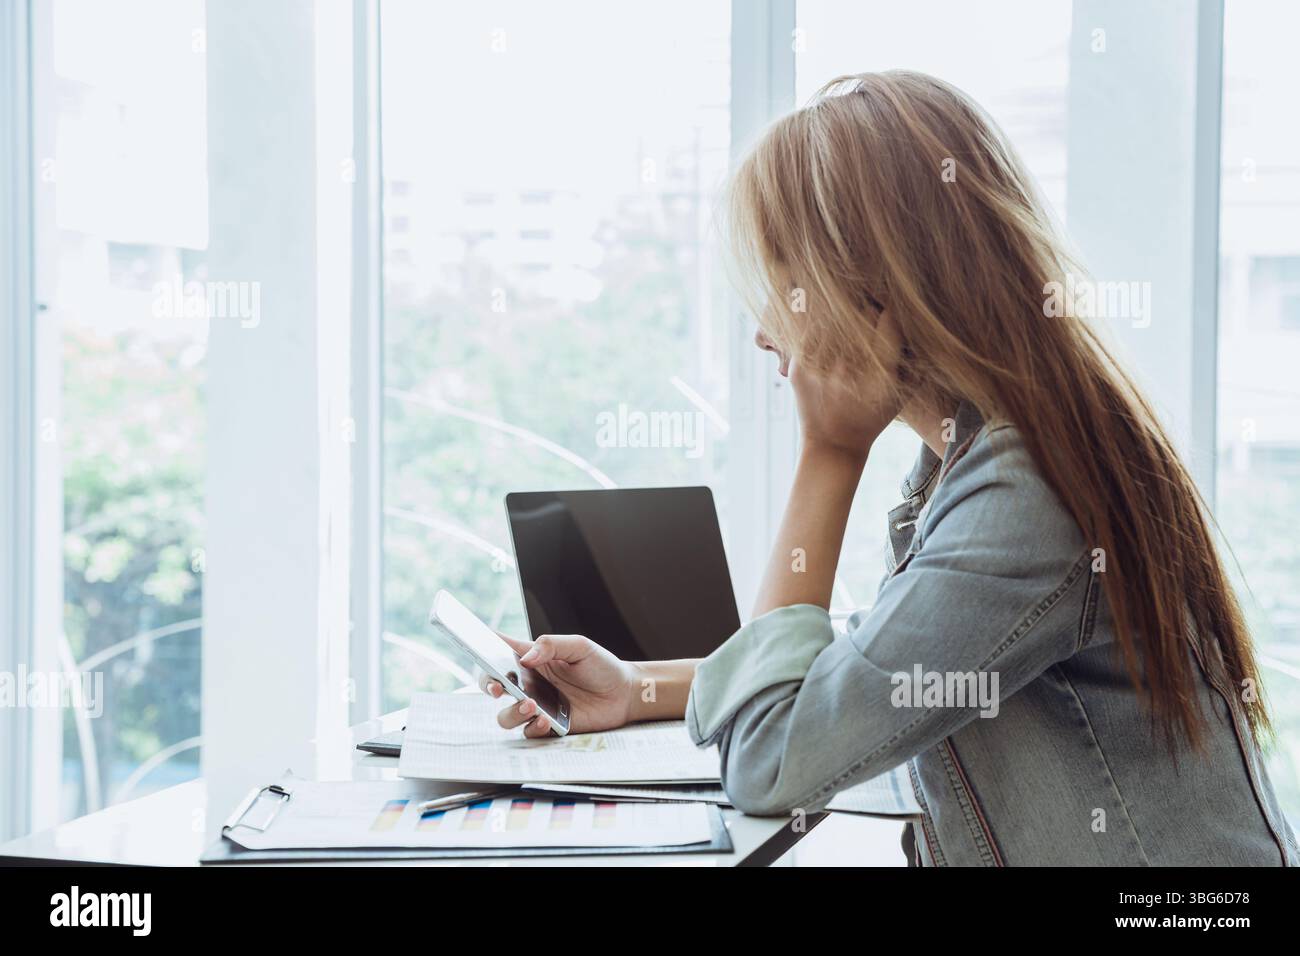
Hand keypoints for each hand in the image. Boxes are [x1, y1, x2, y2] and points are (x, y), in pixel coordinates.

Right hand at [479, 633, 636, 737]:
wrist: (624, 693)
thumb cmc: (601, 666)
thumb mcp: (580, 646)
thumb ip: (551, 646)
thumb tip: (525, 658)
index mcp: (532, 659)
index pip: (500, 651)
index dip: (482, 648)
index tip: (476, 647)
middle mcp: (529, 683)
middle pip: (493, 686)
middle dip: (488, 686)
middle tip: (498, 688)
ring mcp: (537, 706)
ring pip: (506, 715)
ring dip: (513, 711)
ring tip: (531, 705)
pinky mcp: (549, 726)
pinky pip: (529, 731)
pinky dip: (533, 727)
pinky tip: (546, 719)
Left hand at [787, 310, 904, 458]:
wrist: (833, 444)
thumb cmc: (872, 418)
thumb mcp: (902, 394)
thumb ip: (916, 361)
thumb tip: (921, 328)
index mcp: (881, 372)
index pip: (888, 320)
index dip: (889, 314)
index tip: (887, 317)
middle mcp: (851, 367)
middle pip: (862, 313)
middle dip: (867, 314)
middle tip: (865, 323)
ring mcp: (822, 366)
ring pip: (834, 317)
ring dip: (842, 318)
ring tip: (845, 328)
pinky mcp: (800, 367)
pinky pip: (809, 331)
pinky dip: (818, 329)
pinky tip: (825, 338)